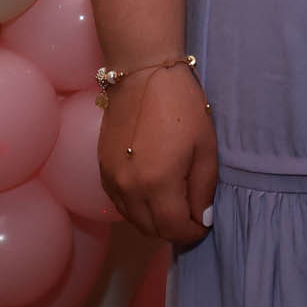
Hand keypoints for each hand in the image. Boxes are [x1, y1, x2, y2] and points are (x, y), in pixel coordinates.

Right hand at [98, 64, 217, 244]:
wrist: (143, 75)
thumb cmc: (183, 106)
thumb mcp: (205, 146)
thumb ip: (204, 188)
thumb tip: (202, 219)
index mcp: (158, 184)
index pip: (174, 229)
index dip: (193, 232)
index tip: (205, 224)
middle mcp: (129, 189)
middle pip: (151, 230)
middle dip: (174, 230)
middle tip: (192, 216)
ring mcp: (111, 180)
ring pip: (133, 220)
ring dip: (154, 221)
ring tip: (174, 205)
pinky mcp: (101, 170)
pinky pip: (119, 204)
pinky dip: (136, 208)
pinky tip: (152, 194)